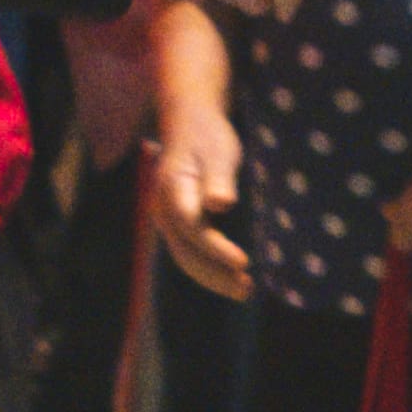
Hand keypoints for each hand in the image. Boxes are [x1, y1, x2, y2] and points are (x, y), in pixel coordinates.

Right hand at [143, 105, 249, 303]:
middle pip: (185, 251)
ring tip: (245, 290)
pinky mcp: (178, 224)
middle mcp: (163, 208)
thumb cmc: (207, 135)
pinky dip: (210, 268)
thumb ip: (218, 177)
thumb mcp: (217, 149)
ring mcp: (168, 219)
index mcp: (172, 187)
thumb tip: (220, 204)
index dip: (215, 248)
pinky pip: (190, 253)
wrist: (188, 122)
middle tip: (247, 288)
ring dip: (213, 277)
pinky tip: (233, 277)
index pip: (191, 225)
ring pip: (185, 257)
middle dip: (214, 274)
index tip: (243, 261)